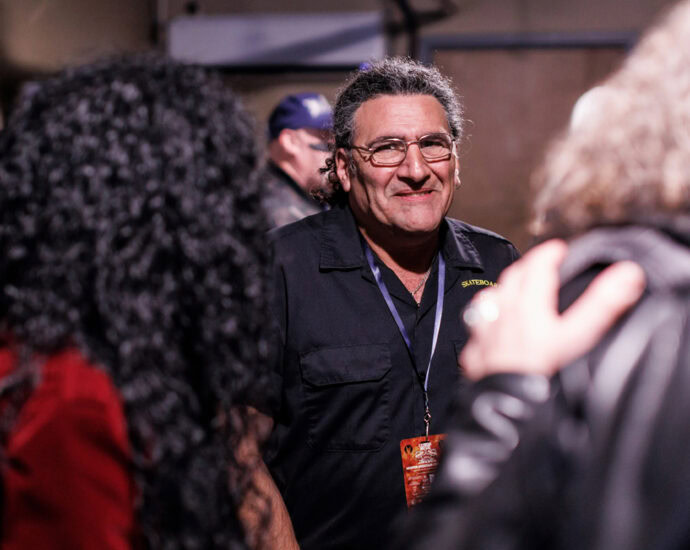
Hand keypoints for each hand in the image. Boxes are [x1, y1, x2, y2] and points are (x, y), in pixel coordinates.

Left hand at [460, 239, 645, 379]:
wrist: (504, 411)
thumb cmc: (540, 377)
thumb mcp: (576, 338)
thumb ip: (601, 305)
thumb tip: (627, 275)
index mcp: (528, 306)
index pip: (538, 269)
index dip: (549, 255)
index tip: (558, 248)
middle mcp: (502, 315)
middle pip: (513, 280)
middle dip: (527, 266)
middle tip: (540, 262)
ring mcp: (485, 334)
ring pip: (490, 300)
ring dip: (504, 289)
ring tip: (514, 288)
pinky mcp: (475, 354)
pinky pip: (477, 328)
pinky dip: (486, 320)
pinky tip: (491, 325)